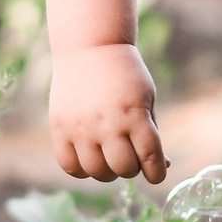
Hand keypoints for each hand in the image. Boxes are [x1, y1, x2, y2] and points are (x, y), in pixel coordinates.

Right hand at [49, 43, 169, 184]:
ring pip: (97, 172)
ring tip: (109, 159)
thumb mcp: (146, 98)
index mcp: (134, 114)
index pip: (150, 158)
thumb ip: (151, 132)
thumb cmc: (125, 75)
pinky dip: (82, 170)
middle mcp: (107, 124)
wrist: (90, 48)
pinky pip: (70, 166)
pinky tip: (89, 158)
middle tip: (130, 159)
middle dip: (132, 168)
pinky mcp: (60, 128)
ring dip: (108, 171)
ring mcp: (81, 128)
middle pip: (123, 169)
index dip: (157, 173)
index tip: (156, 174)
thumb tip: (161, 166)